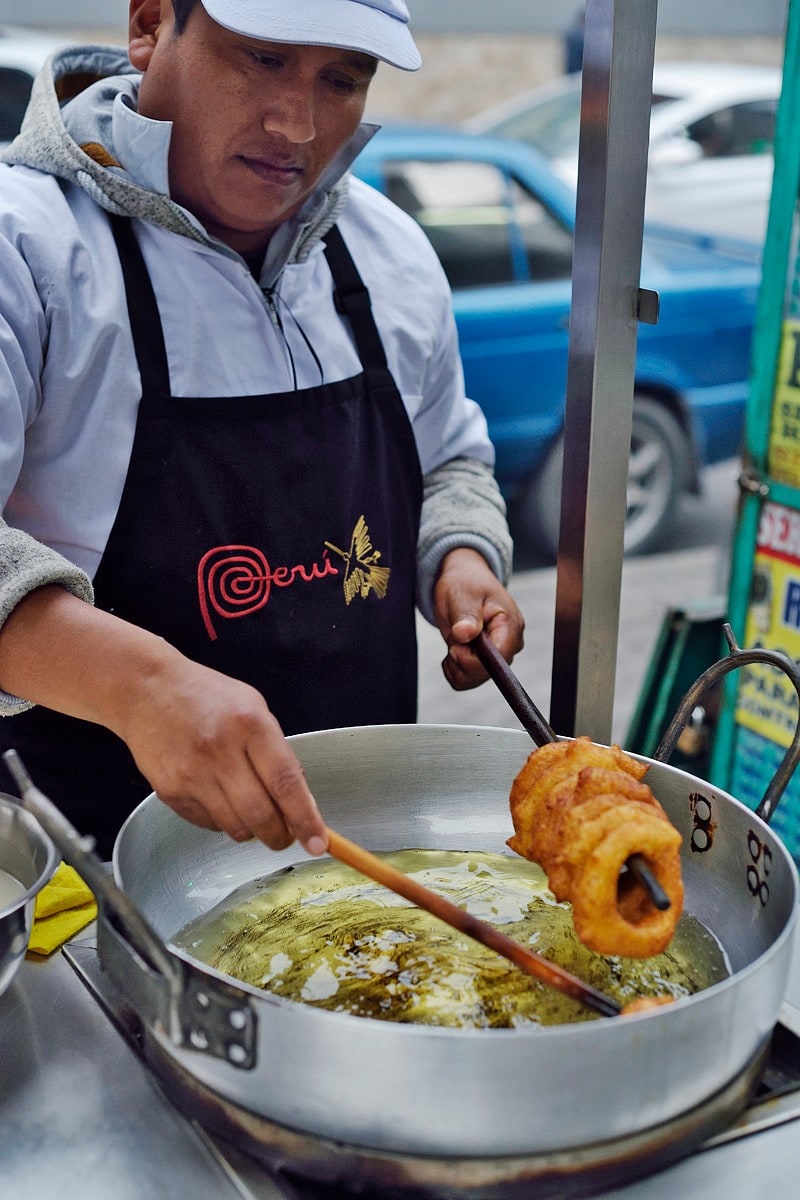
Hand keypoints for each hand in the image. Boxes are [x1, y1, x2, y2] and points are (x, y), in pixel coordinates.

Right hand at [115, 654, 327, 853]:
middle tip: (287, 836)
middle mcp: (221, 751)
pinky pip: (208, 824)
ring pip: (235, 827)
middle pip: (261, 815)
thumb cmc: (207, 696)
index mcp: (250, 725)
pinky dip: (223, 822)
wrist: (147, 690)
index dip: (305, 818)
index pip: (285, 783)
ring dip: (253, 831)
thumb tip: (300, 800)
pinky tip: (221, 800)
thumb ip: (277, 751)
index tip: (317, 842)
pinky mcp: (170, 791)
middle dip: (281, 836)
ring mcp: (192, 774)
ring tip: (253, 813)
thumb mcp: (253, 708)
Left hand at [432, 548, 524, 689]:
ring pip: (474, 679)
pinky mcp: (486, 663)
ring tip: (454, 640)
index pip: (499, 658)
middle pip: (487, 673)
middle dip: (461, 660)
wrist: (462, 582)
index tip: (454, 645)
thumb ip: (465, 615)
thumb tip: (465, 634)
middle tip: (454, 636)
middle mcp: (509, 644)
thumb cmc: (465, 583)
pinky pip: (467, 680)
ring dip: (456, 664)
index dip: (473, 660)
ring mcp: (499, 655)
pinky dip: (454, 669)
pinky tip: (454, 649)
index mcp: (510, 625)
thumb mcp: (462, 593)